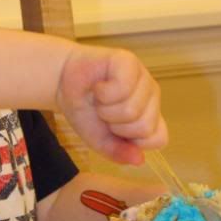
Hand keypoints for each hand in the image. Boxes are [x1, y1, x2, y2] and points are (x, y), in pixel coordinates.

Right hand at [56, 45, 166, 164]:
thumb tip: (139, 160)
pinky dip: (103, 93)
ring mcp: (142, 77)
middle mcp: (151, 95)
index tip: (113, 130)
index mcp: (150, 114)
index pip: (158, 138)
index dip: (132, 140)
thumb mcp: (99, 140)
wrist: (62, 83)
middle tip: (103, 112)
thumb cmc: (85, 109)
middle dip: (115, 125)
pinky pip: (123, 88)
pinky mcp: (128, 61)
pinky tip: (98, 86)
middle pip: (144, 126)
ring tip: (99, 99)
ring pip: (132, 110)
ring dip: (106, 109)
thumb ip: (118, 152)